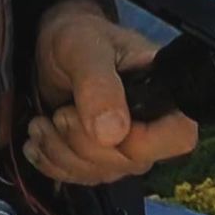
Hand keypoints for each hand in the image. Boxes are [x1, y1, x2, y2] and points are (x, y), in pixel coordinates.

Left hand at [27, 0, 197, 184]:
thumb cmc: (79, 37)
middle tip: (59, 113)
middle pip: (130, 162)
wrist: (55, 48)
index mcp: (165, 94)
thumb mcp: (85, 49)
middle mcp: (153, 127)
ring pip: (100, 173)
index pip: (177, 138)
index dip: (138, 142)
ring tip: (40, 123)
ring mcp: (127, 148)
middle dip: (81, 142)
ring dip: (59, 153)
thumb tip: (113, 133)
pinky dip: (51, 163)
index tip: (95, 121)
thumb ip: (99, 86)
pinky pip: (79, 178)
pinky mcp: (100, 160)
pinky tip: (37, 141)